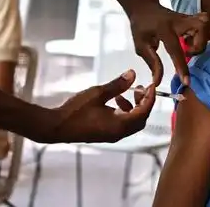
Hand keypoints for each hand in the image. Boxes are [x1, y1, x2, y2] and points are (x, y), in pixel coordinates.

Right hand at [40, 70, 154, 142]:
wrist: (57, 127)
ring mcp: (112, 135)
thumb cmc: (76, 110)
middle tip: (140, 88)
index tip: (152, 85)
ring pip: (132, 122)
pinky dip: (124, 112)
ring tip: (124, 93)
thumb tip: (133, 74)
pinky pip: (123, 124)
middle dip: (143, 103)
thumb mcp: (97, 93)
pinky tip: (113, 101)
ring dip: (133, 107)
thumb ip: (117, 85)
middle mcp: (119, 133)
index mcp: (120, 125)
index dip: (150, 98)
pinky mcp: (105, 134)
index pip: (143, 112)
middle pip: (140, 119)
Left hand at [126, 0, 209, 86]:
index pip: (176, 49)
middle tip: (187, 52)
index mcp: (164, 28)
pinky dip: (202, 35)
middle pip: (201, 27)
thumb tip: (158, 81)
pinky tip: (191, 40)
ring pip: (206, 24)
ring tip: (189, 46)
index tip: (186, 82)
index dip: (182, 66)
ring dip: (202, 40)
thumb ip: (152, 63)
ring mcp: (186, 17)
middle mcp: (179, 20)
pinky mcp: (191, 18)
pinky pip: (205, 24)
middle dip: (199, 45)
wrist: (143, 7)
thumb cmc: (141, 26)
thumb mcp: (141, 45)